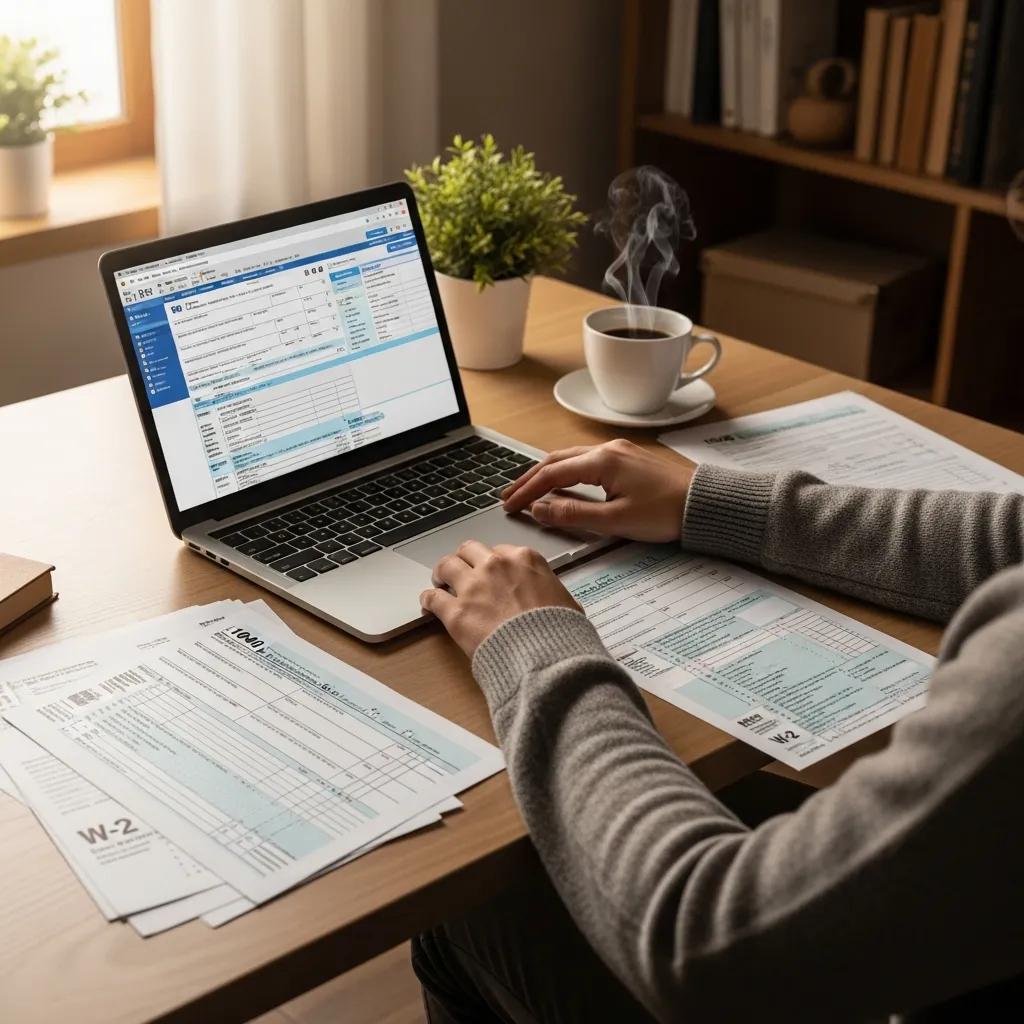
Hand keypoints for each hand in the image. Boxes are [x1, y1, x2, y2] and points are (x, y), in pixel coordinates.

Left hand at [421, 540, 579, 656]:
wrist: (546, 655)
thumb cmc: (561, 632)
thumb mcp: (567, 602)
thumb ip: (550, 592)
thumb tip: (552, 601)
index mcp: (525, 559)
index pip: (500, 550)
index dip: (492, 563)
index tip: (490, 572)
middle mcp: (496, 565)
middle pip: (469, 550)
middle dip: (465, 560)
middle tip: (462, 572)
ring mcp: (473, 587)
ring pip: (446, 565)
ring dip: (442, 573)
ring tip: (441, 582)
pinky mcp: (456, 612)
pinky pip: (433, 597)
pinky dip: (429, 599)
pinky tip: (429, 604)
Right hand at [501, 439, 694, 541]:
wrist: (704, 504)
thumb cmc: (666, 513)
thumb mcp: (615, 521)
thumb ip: (573, 515)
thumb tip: (540, 510)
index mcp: (601, 462)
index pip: (551, 474)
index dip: (526, 491)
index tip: (509, 505)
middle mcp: (606, 450)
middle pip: (555, 460)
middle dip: (529, 478)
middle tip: (508, 496)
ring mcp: (617, 452)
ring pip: (569, 458)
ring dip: (545, 473)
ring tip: (527, 490)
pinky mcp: (627, 459)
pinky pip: (585, 460)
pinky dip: (564, 471)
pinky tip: (560, 483)